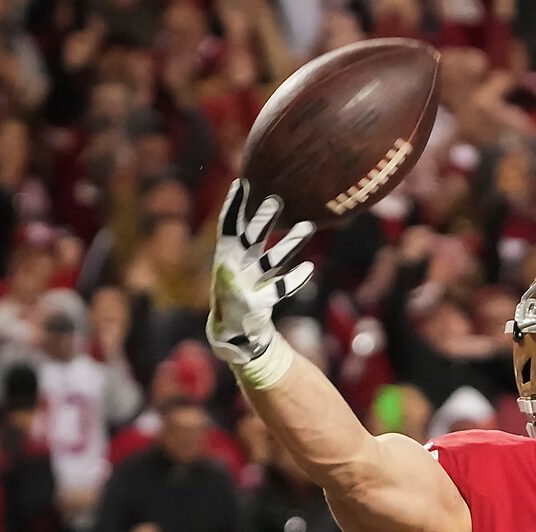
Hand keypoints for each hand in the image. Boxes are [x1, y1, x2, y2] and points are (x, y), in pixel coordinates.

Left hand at [207, 180, 314, 370]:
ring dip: (290, 244)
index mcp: (226, 261)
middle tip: (277, 200)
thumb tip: (227, 266)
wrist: (237, 344)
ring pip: (273, 258)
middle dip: (265, 219)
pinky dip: (294, 277)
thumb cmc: (231, 322)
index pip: (230, 227)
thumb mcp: (230, 301)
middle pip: (253, 237)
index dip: (235, 206)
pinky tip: (309, 268)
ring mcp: (254, 281)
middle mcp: (240, 267)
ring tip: (307, 227)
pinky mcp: (266, 296)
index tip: (242, 184)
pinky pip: (282, 283)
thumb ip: (230, 284)